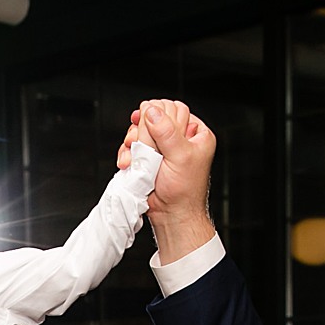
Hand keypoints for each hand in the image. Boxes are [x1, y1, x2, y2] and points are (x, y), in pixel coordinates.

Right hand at [122, 99, 216, 261]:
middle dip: (143, 130)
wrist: (171, 216)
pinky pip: (133, 147)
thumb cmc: (184, 192)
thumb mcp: (180, 156)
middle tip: (141, 142)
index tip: (150, 126)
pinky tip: (129, 163)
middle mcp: (179, 139)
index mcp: (196, 133)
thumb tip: (153, 112)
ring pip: (141, 132)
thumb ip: (167, 132)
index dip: (160, 115)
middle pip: (154, 118)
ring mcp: (162, 149)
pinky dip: (127, 153)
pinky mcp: (148, 159)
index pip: (175, 109)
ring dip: (133, 143)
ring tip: (134, 157)